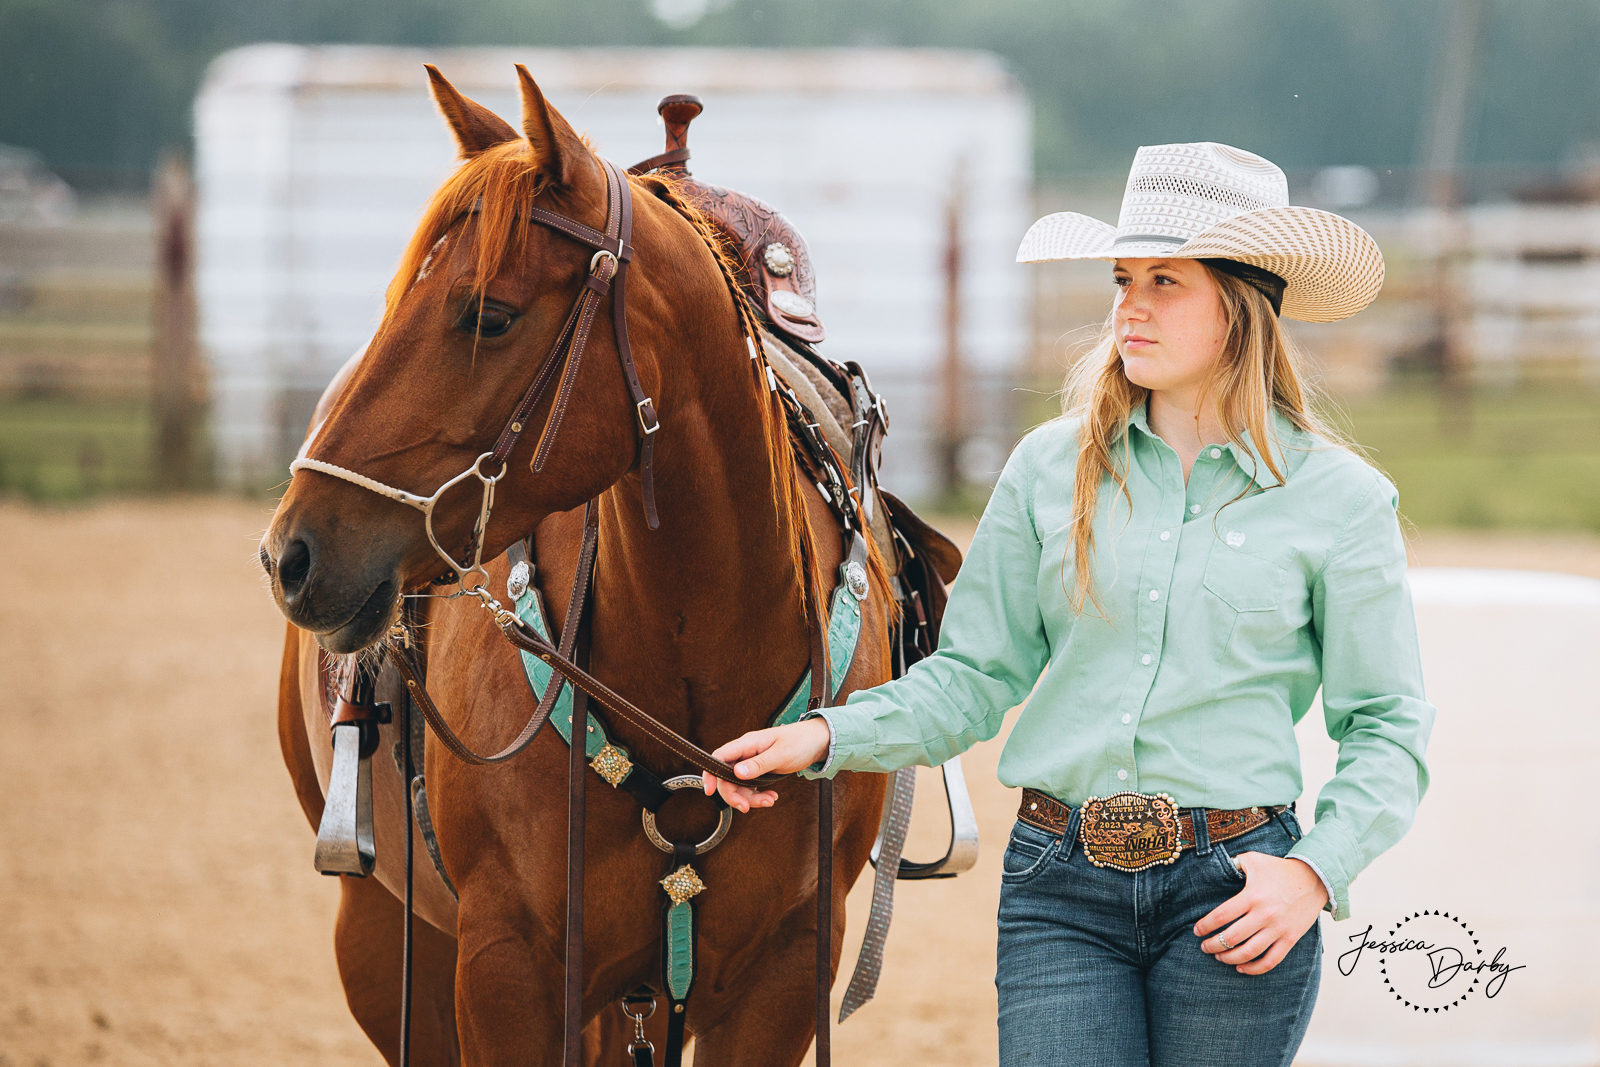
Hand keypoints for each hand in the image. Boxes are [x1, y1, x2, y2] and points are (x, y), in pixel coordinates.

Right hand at [701, 718, 831, 812]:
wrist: (817, 742)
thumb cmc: (800, 741)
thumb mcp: (781, 754)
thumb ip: (758, 764)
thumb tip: (736, 772)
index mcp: (747, 743)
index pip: (719, 756)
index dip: (711, 774)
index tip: (710, 791)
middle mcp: (746, 753)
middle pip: (726, 776)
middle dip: (734, 795)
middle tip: (746, 807)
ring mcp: (752, 762)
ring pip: (739, 785)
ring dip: (750, 798)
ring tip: (768, 802)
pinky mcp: (759, 771)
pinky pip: (751, 787)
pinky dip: (758, 796)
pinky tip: (771, 798)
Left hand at [1193, 854, 1327, 973]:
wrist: (1315, 878)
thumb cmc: (1279, 869)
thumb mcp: (1253, 859)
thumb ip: (1233, 864)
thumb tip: (1215, 869)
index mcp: (1252, 896)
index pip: (1221, 916)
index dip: (1204, 926)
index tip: (1197, 931)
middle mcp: (1264, 914)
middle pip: (1231, 938)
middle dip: (1212, 946)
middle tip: (1204, 947)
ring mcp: (1278, 929)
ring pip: (1249, 953)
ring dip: (1229, 958)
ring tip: (1219, 957)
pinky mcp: (1290, 939)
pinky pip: (1271, 961)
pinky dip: (1254, 969)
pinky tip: (1241, 968)